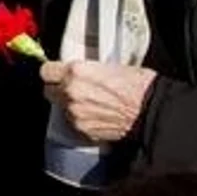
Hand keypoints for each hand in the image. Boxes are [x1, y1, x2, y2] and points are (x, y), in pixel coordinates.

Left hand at [39, 60, 156, 142]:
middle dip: (59, 90)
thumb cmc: (137, 86)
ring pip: (62, 108)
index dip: (53, 72)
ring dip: (71, 105)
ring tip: (91, 103)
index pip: (46, 71)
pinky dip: (81, 119)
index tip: (56, 73)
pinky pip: (74, 123)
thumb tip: (75, 71)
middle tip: (73, 88)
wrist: (150, 110)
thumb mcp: (108, 65)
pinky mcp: (83, 130)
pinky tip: (96, 115)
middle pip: (49, 91)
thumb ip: (85, 69)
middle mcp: (71, 93)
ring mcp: (75, 114)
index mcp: (76, 72)